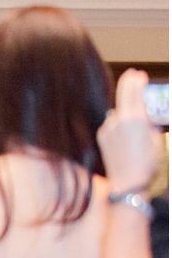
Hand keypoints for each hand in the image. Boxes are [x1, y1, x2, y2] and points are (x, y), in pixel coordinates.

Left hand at [98, 68, 159, 193]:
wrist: (126, 183)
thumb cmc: (146, 164)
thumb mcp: (156, 140)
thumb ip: (148, 124)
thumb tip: (144, 117)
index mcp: (135, 119)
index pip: (133, 92)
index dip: (135, 80)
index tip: (138, 74)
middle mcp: (118, 121)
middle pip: (123, 96)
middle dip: (129, 85)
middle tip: (133, 76)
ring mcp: (108, 128)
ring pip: (118, 113)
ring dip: (126, 113)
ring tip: (135, 128)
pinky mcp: (102, 136)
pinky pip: (112, 124)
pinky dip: (119, 125)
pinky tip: (125, 138)